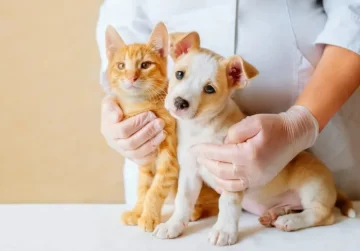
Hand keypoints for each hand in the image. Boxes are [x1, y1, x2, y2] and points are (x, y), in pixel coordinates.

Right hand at [101, 95, 165, 164]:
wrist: (121, 113)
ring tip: (163, 132)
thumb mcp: (111, 100)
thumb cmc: (118, 105)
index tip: (150, 114)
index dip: (138, 123)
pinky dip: (151, 154)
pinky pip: (141, 161)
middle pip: (131, 143)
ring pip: (137, 153)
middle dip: (148, 132)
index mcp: (108, 129)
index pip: (123, 130)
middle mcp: (114, 143)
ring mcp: (123, 151)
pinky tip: (158, 143)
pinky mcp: (132, 157)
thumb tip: (117, 117)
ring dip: (152, 143)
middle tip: (160, 122)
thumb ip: (111, 107)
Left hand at [192, 106, 318, 191]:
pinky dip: (224, 186)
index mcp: (248, 155)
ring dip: (212, 173)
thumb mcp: (253, 122)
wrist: (294, 136)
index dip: (204, 151)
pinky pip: (237, 189)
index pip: (218, 154)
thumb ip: (234, 132)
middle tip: (197, 155)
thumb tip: (223, 144)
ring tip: (205, 164)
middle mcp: (251, 171)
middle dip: (205, 162)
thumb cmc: (274, 126)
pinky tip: (217, 180)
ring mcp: (256, 180)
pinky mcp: (259, 182)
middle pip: (219, 170)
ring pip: (225, 182)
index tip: (193, 148)